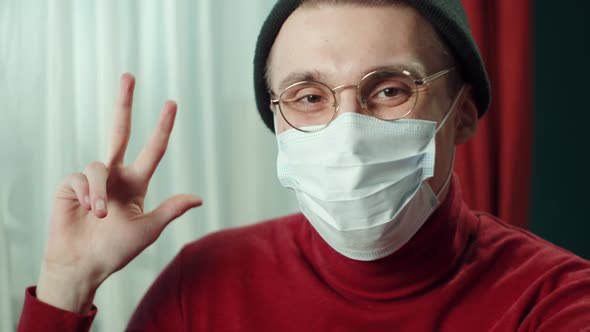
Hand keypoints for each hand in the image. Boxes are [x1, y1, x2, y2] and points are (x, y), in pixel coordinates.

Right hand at [36, 73, 201, 313]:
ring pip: (98, 164)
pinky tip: (88, 211)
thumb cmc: (116, 250)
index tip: (172, 104)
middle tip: (129, 75)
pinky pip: (81, 176)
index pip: (153, 150)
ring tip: (100, 216)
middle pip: (120, 131)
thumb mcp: (148, 228)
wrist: (83, 265)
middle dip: (124, 104)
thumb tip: (199, 198)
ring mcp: (92, 178)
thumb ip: (170, 210)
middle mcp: (115, 175)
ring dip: (101, 192)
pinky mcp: (71, 184)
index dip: (162, 128)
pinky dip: (88, 194)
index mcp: (136, 183)